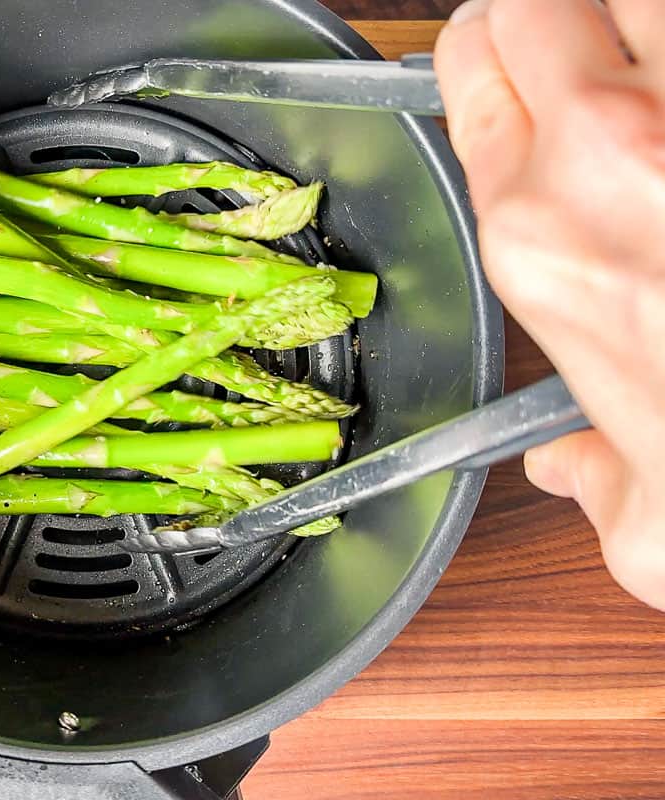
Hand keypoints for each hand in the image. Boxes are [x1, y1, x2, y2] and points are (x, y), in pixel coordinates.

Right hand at [435, 0, 664, 609]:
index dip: (491, 54)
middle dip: (563, 18)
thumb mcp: (652, 528)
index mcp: (538, 241)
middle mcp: (602, 154)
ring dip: (640, 17)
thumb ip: (591, 482)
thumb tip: (568, 467)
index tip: (523, 67)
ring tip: (663, 62)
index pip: (470, 68)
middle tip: (604, 52)